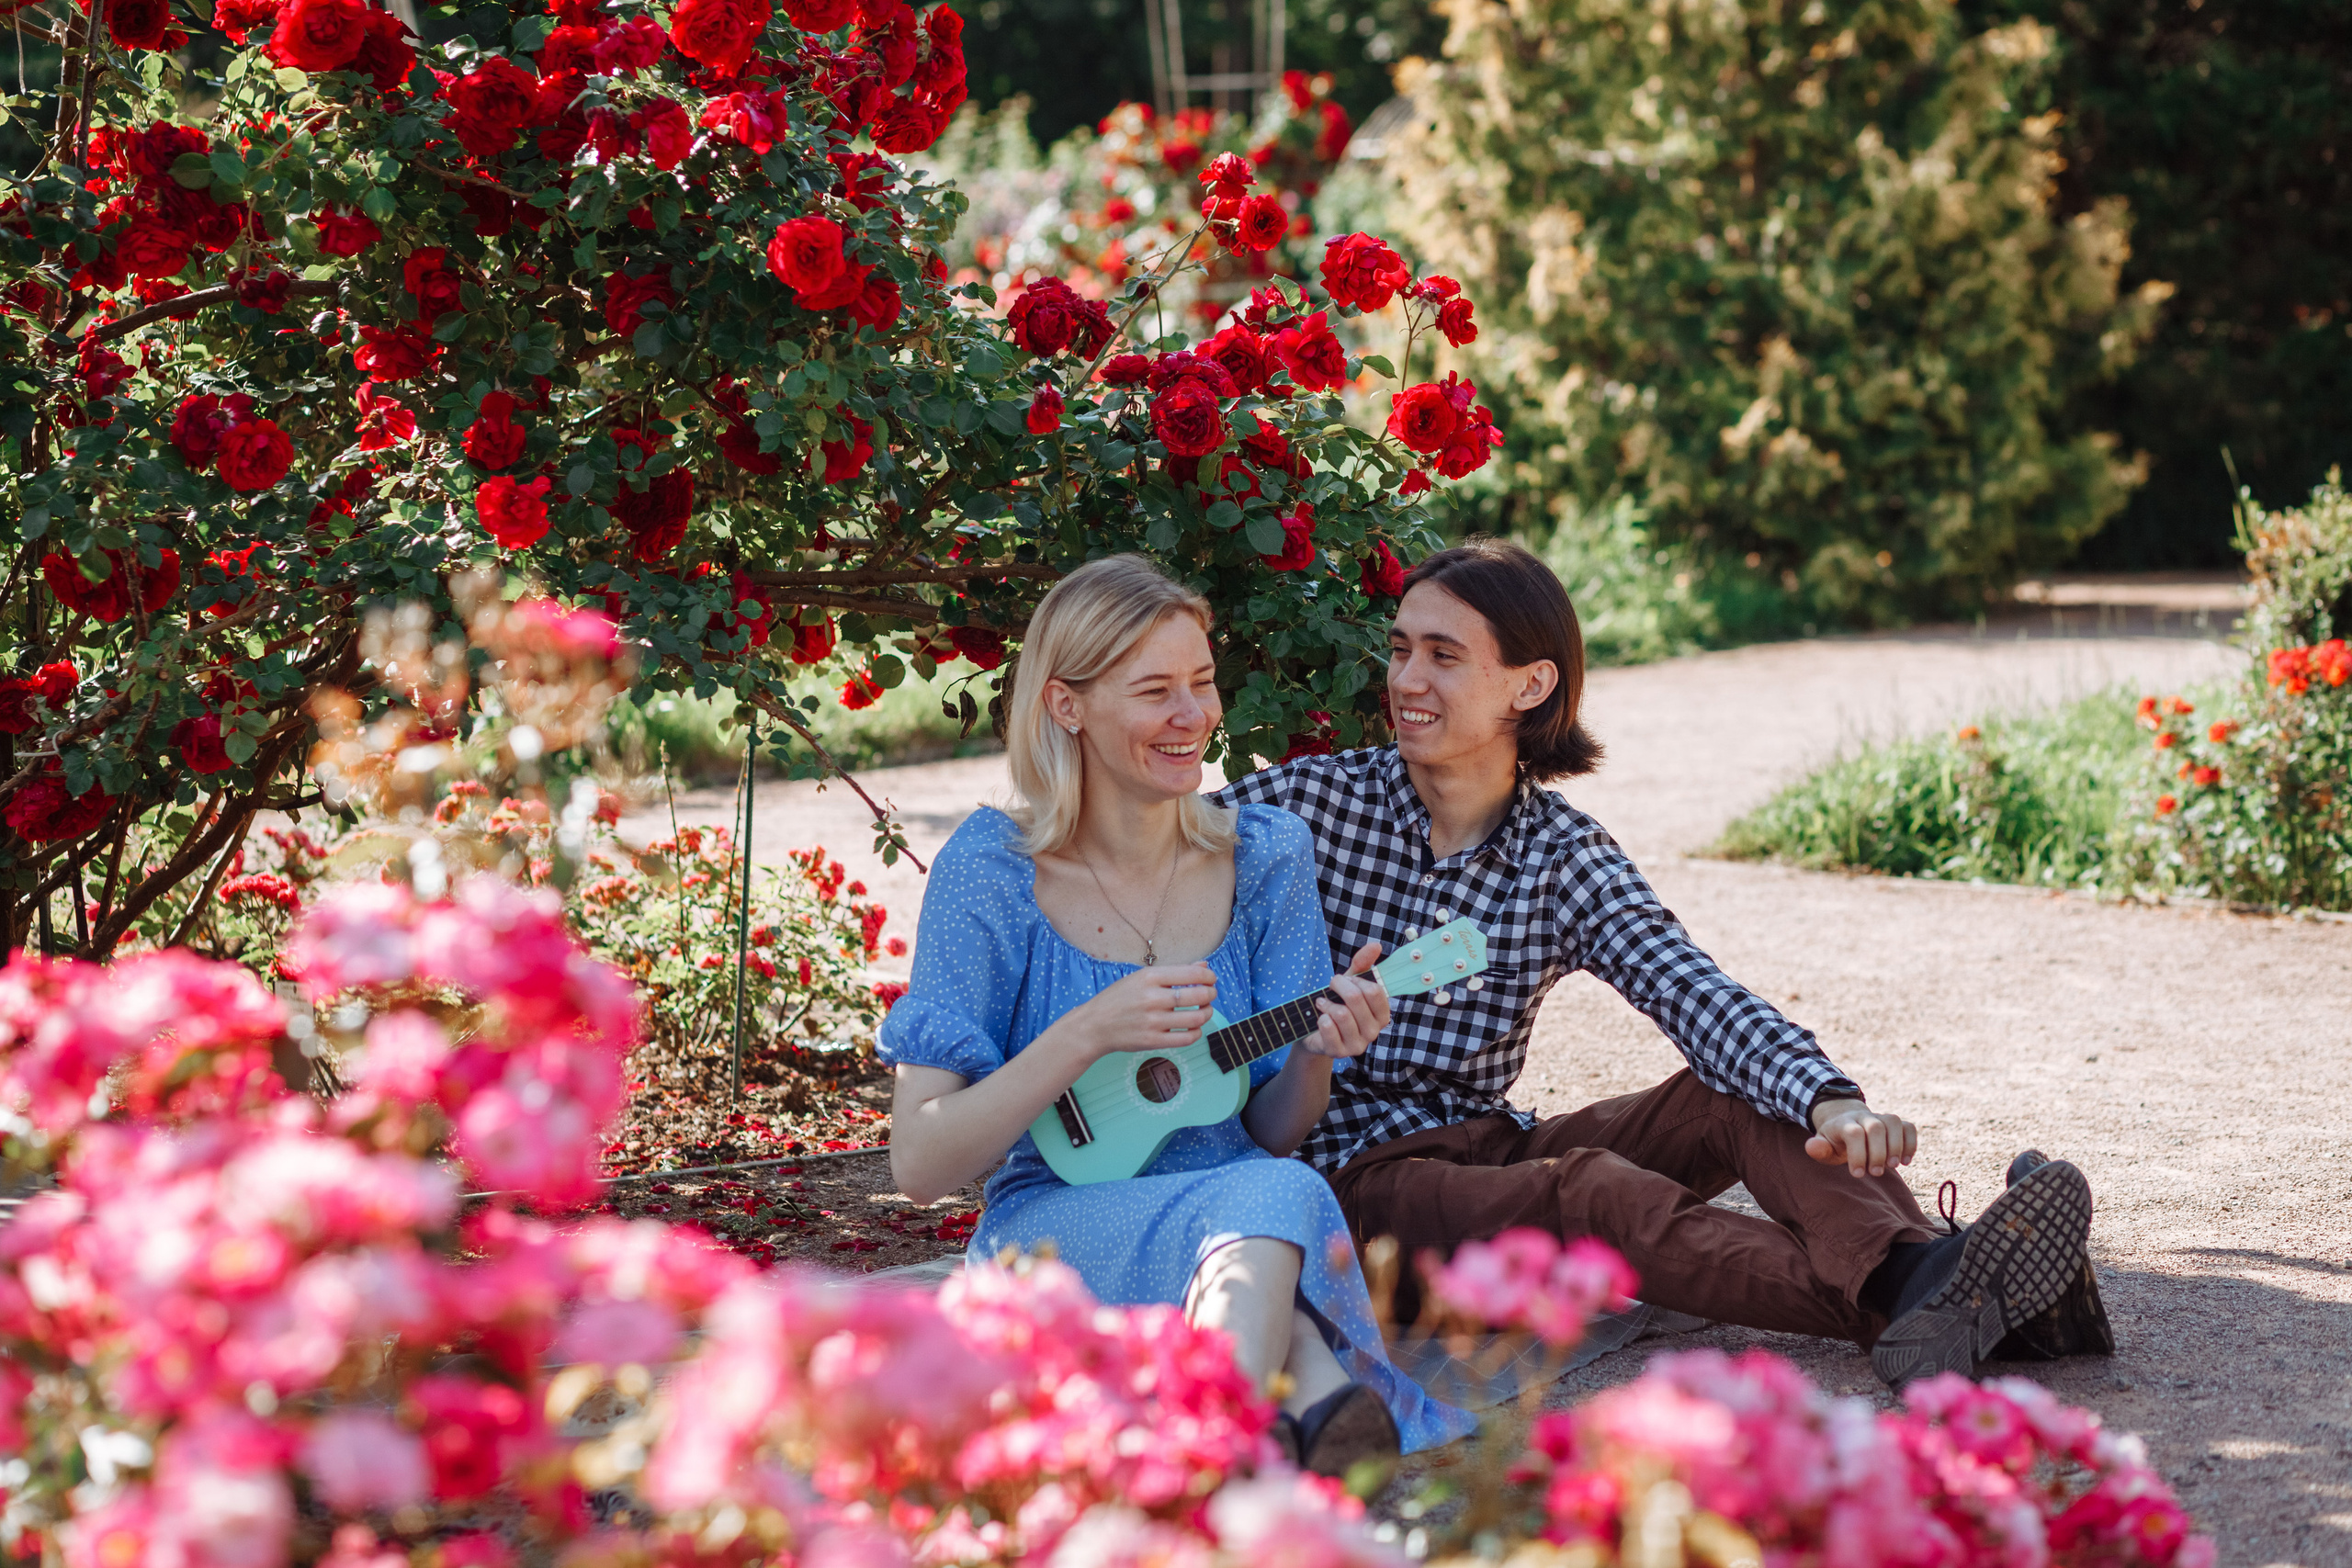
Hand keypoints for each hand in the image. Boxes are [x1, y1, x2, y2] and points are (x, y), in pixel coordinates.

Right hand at [1073, 963, 1217, 1058]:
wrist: (1094, 1026)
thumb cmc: (1119, 999)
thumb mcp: (1141, 978)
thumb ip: (1173, 972)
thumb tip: (1203, 966)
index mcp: (1149, 977)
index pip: (1192, 974)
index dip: (1208, 976)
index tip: (1211, 979)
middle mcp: (1152, 998)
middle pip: (1198, 996)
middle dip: (1210, 994)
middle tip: (1210, 995)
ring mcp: (1153, 1021)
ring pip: (1195, 1018)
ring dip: (1206, 1014)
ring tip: (1204, 1011)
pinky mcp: (1153, 1041)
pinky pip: (1186, 1038)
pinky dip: (1196, 1032)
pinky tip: (1194, 1028)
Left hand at [1301, 941, 1388, 1060]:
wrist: (1313, 1031)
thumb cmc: (1336, 1005)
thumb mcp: (1348, 983)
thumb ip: (1362, 965)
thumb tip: (1376, 945)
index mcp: (1381, 1015)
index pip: (1375, 991)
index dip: (1356, 981)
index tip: (1346, 980)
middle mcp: (1374, 1032)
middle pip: (1356, 998)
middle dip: (1337, 986)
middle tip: (1330, 987)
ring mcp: (1358, 1044)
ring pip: (1342, 1013)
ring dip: (1326, 1003)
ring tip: (1322, 1003)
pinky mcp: (1339, 1052)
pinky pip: (1328, 1027)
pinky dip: (1320, 1017)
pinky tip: (1320, 1018)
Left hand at [1805, 1098, 1918, 1177]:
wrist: (1847, 1124)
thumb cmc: (1835, 1141)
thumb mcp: (1823, 1145)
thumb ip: (1818, 1148)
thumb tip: (1812, 1147)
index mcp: (1843, 1123)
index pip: (1854, 1133)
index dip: (1858, 1154)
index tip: (1857, 1174)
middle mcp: (1863, 1117)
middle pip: (1875, 1127)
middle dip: (1878, 1152)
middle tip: (1875, 1173)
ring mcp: (1880, 1118)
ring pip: (1893, 1122)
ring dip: (1896, 1146)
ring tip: (1893, 1166)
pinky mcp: (1895, 1125)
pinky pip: (1908, 1127)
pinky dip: (1910, 1143)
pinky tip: (1905, 1161)